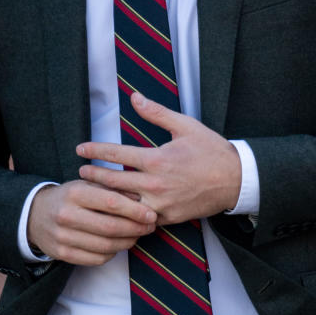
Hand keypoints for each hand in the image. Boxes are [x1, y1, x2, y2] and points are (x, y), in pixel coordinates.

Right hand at [27, 178, 156, 264]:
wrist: (34, 215)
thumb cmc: (69, 197)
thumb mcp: (87, 185)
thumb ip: (113, 190)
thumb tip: (141, 199)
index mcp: (74, 193)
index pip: (111, 203)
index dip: (135, 211)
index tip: (151, 214)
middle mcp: (66, 215)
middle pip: (110, 228)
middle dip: (135, 229)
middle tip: (149, 227)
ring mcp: (62, 237)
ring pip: (105, 246)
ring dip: (127, 242)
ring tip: (137, 236)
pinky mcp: (62, 254)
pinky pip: (96, 259)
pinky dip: (112, 253)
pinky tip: (118, 245)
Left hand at [76, 91, 241, 224]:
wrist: (236, 180)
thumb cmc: (211, 150)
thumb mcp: (185, 125)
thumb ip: (156, 113)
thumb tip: (134, 97)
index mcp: (156, 159)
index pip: (116, 155)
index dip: (95, 151)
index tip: (80, 149)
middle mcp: (155, 184)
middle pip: (113, 181)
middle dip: (93, 176)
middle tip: (79, 172)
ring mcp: (160, 203)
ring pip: (123, 204)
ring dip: (104, 198)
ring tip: (90, 192)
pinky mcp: (167, 218)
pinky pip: (140, 218)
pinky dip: (125, 214)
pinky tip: (115, 210)